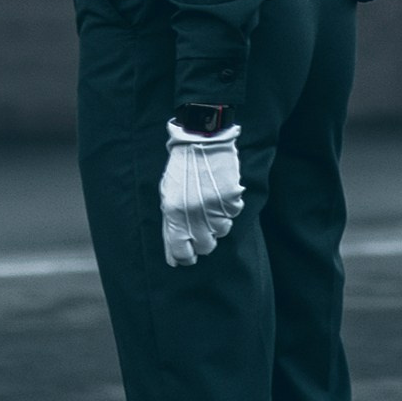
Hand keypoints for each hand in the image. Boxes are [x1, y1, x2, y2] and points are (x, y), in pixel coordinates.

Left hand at [160, 121, 243, 267]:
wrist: (200, 142)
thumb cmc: (181, 168)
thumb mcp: (168, 195)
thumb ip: (171, 223)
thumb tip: (173, 253)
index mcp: (174, 214)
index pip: (180, 251)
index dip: (185, 258)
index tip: (188, 258)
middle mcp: (194, 215)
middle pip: (204, 247)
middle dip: (203, 242)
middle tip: (202, 230)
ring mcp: (214, 208)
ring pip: (221, 232)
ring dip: (217, 223)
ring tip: (211, 205)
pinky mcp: (231, 200)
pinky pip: (233, 215)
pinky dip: (229, 208)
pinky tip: (221, 195)